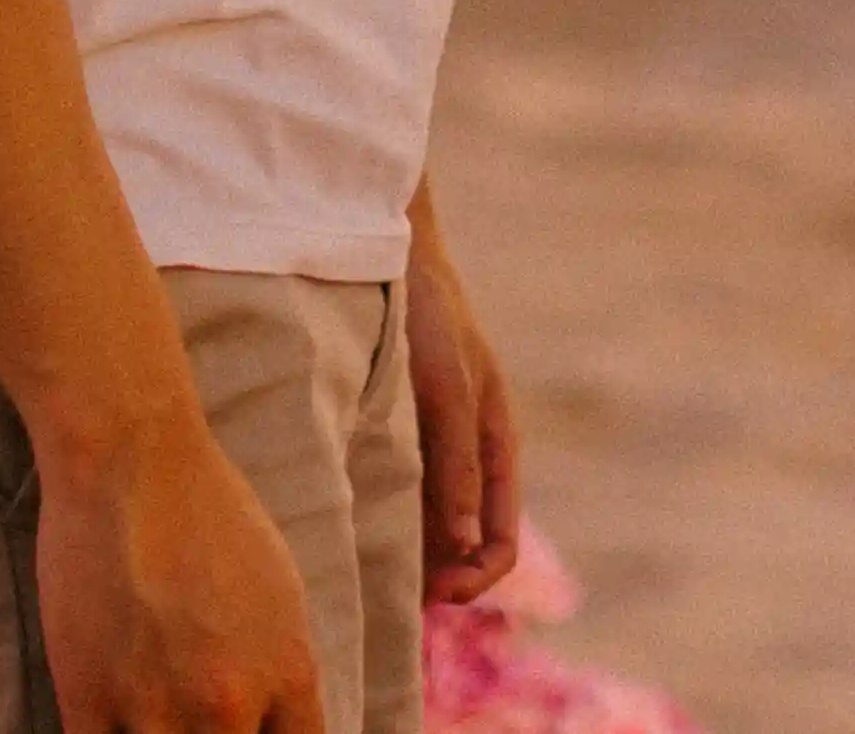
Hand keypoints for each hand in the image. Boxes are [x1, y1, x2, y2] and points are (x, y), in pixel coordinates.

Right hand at [35, 407, 327, 733]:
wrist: (132, 465)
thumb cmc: (212, 513)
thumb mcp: (282, 593)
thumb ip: (279, 671)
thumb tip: (271, 722)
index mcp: (288, 674)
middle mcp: (228, 706)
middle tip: (195, 724)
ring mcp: (155, 710)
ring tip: (154, 720)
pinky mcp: (86, 702)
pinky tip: (110, 724)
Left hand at [407, 197, 524, 606]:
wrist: (389, 251)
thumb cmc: (427, 314)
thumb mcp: (447, 386)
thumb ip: (457, 461)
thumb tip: (465, 543)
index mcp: (495, 444)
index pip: (500, 541)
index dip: (476, 579)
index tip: (435, 596)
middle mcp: (469, 453)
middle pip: (467, 545)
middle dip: (441, 581)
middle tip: (395, 603)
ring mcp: (435, 444)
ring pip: (434, 528)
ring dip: (413, 560)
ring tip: (369, 581)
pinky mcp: (400, 431)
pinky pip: (404, 498)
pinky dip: (391, 527)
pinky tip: (354, 535)